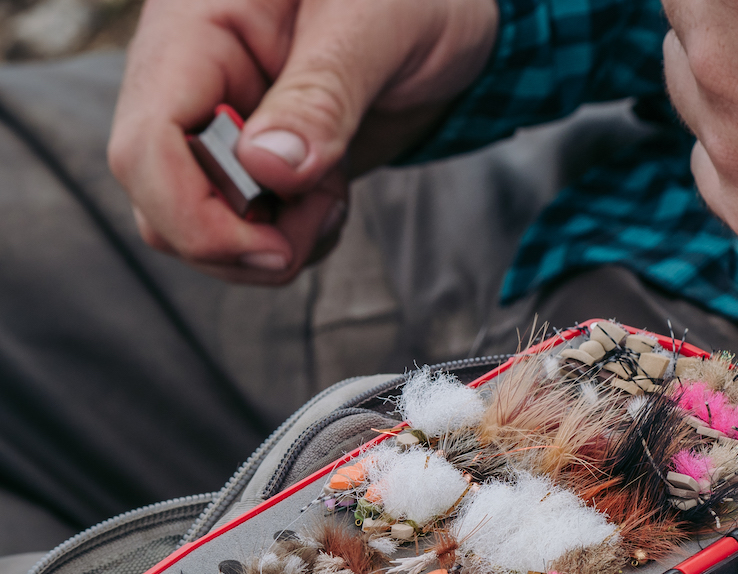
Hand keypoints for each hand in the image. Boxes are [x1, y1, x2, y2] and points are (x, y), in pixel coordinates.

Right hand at [109, 0, 496, 284]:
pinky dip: (289, 240)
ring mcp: (224, 127)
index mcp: (197, 29)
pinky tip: (330, 201)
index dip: (194, 215)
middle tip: (321, 214)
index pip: (146, 142)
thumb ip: (323, 95)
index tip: (272, 245)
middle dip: (238, 239)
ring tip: (332, 197)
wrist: (450, 15)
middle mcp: (196, 82)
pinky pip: (244, 229)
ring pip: (198, 226)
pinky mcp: (258, 164)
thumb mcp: (377, 25)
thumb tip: (267, 168)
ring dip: (269, 243)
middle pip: (161, 199)